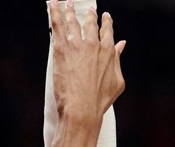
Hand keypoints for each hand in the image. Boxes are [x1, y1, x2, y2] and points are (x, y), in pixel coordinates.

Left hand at [48, 0, 125, 123]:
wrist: (82, 108)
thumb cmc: (100, 100)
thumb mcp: (117, 81)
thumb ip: (118, 60)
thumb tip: (122, 45)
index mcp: (108, 51)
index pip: (107, 31)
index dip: (106, 22)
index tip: (105, 17)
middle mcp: (94, 44)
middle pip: (90, 24)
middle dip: (89, 14)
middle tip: (87, 8)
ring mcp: (77, 45)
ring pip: (73, 21)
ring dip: (69, 10)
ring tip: (66, 2)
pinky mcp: (61, 48)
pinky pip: (57, 25)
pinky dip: (54, 12)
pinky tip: (52, 4)